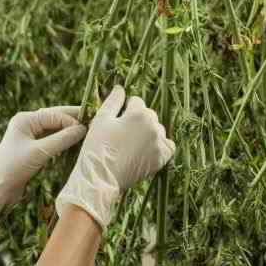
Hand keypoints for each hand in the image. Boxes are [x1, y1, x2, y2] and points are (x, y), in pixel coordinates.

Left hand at [0, 106, 87, 233]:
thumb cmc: (14, 168)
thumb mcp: (40, 152)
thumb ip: (62, 139)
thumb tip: (83, 129)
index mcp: (25, 119)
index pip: (55, 115)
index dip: (73, 120)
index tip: (89, 129)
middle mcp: (27, 123)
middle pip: (56, 117)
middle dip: (74, 120)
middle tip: (94, 121)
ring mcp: (30, 134)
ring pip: (55, 127)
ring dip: (69, 130)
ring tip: (87, 131)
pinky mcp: (32, 146)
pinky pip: (52, 138)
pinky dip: (64, 139)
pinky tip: (75, 141)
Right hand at [55, 86, 174, 230]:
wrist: (101, 178)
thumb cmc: (97, 147)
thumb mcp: (101, 120)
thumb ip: (113, 101)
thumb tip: (120, 88)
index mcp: (139, 113)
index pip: (136, 101)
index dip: (124, 110)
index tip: (116, 122)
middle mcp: (154, 126)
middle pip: (148, 115)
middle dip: (137, 120)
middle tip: (122, 135)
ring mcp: (160, 143)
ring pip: (158, 130)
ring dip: (148, 133)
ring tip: (131, 145)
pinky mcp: (162, 159)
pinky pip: (168, 146)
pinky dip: (160, 146)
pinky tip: (147, 150)